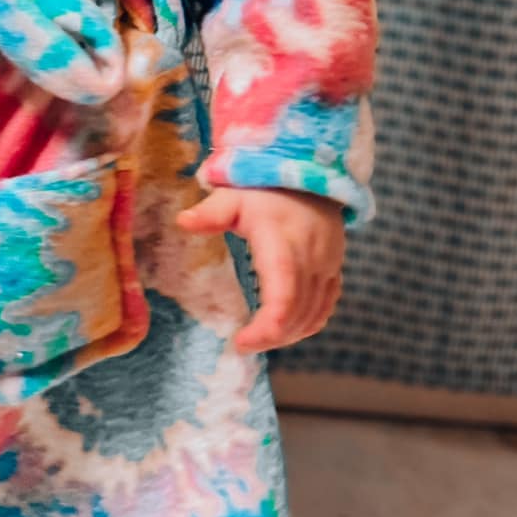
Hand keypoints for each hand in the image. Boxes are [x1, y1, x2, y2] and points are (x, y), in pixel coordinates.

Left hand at [175, 184, 345, 353]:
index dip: (266, 329)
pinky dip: (307, 324)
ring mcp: (327, 265)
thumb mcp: (233, 195)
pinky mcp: (334, 268)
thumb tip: (183, 222)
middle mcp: (310, 259)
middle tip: (242, 344)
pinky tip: (285, 329)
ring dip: (289, 335)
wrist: (306, 172)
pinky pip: (326, 306)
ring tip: (259, 338)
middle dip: (271, 338)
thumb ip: (211, 213)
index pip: (284, 297)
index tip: (240, 342)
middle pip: (298, 315)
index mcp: (283, 244)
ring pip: (314, 315)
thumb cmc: (264, 187)